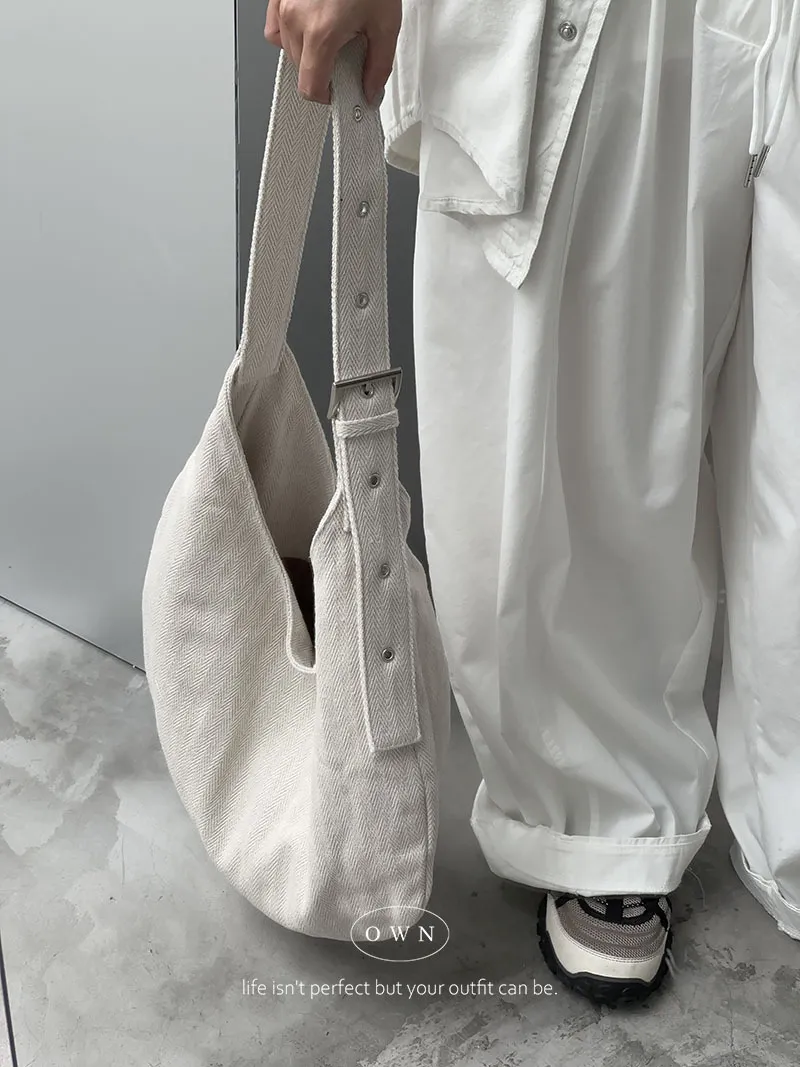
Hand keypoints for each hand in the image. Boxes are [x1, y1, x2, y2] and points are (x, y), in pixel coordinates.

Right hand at [264, 0, 400, 104]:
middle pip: (299, 70)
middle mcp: (296, 19)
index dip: (326, 96)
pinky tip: (309, 26)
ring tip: (330, 35)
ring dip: (307, 52)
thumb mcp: (385, 23)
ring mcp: (283, 5)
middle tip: (344, 56)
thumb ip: (378, 65)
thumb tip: (370, 91)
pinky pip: (275, 27)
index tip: (338, 92)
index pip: (310, 87)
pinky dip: (290, 34)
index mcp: (322, 32)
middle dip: (322, 71)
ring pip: (286, 50)